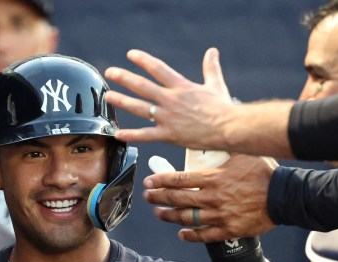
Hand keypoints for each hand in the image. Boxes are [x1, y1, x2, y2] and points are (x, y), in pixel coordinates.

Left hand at [104, 48, 233, 148]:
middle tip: (110, 73)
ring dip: (122, 101)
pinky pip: (146, 135)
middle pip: (142, 86)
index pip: (158, 68)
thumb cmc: (223, 108)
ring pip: (140, 108)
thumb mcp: (215, 84)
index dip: (143, 60)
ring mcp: (168, 117)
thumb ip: (210, 67)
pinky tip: (118, 133)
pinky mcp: (169, 135)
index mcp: (181, 87)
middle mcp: (171, 100)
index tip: (131, 55)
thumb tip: (212, 51)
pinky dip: (131, 135)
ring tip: (108, 97)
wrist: (229, 128)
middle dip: (124, 78)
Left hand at [144, 154, 276, 241]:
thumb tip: (218, 131)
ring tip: (159, 214)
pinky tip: (181, 234)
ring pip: (186, 218)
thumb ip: (226, 145)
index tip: (149, 182)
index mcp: (213, 179)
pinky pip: (204, 235)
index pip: (179, 179)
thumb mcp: (244, 154)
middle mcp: (212, 198)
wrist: (283, 197)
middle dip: (158, 198)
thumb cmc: (265, 174)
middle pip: (177, 199)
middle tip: (148, 197)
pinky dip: (191, 235)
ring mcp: (219, 216)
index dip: (161, 181)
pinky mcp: (228, 230)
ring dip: (169, 216)